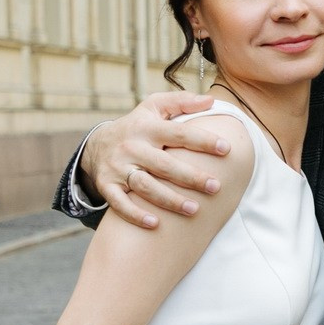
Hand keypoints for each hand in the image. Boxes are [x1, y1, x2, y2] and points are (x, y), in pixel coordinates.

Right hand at [81, 93, 229, 227]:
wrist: (97, 145)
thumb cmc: (138, 126)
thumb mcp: (154, 107)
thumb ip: (182, 102)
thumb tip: (210, 101)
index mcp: (147, 127)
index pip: (179, 134)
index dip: (202, 141)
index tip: (226, 149)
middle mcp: (132, 147)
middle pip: (164, 164)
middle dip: (190, 177)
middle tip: (215, 187)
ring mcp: (118, 168)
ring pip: (145, 186)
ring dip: (169, 199)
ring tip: (194, 210)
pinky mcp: (107, 185)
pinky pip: (119, 203)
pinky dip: (135, 214)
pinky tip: (155, 224)